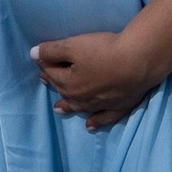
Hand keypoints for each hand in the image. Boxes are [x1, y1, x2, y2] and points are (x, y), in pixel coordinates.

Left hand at [30, 26, 159, 130]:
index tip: (39, 59)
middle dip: (53, 83)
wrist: (138, 62)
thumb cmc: (104, 51)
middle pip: (63, 89)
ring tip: (58, 108)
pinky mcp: (119, 107)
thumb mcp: (74, 45)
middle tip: (45, 79)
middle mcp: (81, 98)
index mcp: (68, 83)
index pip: (52, 72)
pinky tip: (89, 126)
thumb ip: (52, 51)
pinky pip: (104, 118)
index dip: (45, 63)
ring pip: (79, 107)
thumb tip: (33, 55)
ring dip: (68, 106)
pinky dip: (96, 121)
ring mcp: (100, 105)